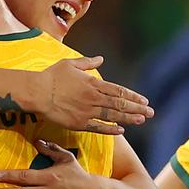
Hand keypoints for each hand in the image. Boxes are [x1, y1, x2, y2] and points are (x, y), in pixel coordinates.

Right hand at [37, 56, 153, 134]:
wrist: (37, 93)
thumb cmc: (52, 76)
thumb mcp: (70, 64)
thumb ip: (87, 63)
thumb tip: (100, 58)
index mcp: (93, 83)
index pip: (119, 90)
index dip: (133, 96)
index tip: (144, 100)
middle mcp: (93, 98)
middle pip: (120, 104)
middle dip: (137, 108)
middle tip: (151, 112)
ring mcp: (87, 112)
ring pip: (113, 116)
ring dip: (129, 118)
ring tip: (141, 120)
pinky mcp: (78, 123)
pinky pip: (98, 128)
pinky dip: (110, 129)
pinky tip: (120, 129)